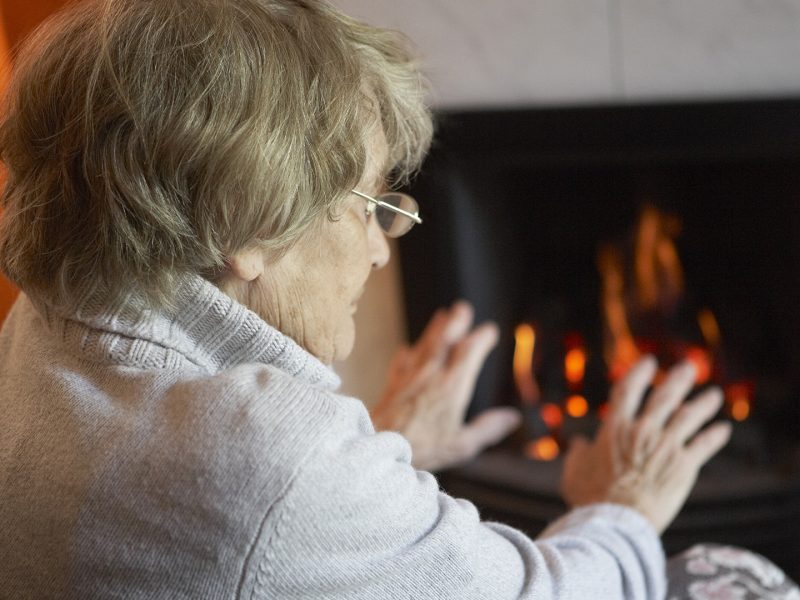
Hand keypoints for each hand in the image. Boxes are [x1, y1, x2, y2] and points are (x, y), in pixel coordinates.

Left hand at [370, 301, 520, 471]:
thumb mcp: (462, 445)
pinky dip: (407, 353)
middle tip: (463, 308)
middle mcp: (430, 375)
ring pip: (423, 346)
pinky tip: (407, 349)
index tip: (489, 330)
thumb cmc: (421, 448)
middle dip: (455, 321)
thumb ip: (488, 428)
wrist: (378, 446)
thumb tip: (512, 417)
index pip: (469, 352)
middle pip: (444, 340)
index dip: (481, 338)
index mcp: (451, 387)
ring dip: (434, 329)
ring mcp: (409, 377)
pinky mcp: (392, 385)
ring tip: (441, 316)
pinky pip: (401, 362)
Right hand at [561, 356, 731, 533]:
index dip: (639, 373)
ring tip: (714, 394)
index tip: (649, 362)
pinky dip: (715, 435)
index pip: (628, 389)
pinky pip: (703, 445)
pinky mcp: (684, 466)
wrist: (617, 522)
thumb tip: (579, 444)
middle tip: (689, 367)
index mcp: (615, 427)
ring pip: (689, 417)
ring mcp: (665, 447)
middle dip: (679, 379)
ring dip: (703, 403)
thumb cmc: (590, 498)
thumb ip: (577, 454)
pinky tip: (724, 429)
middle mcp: (642, 431)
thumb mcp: (574, 472)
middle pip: (665, 397)